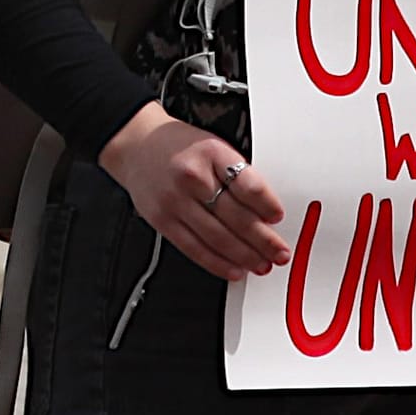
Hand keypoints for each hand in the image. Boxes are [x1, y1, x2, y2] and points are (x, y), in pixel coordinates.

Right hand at [98, 103, 288, 282]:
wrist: (136, 145)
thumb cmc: (178, 146)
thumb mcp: (213, 146)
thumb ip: (237, 174)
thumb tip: (264, 210)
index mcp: (211, 153)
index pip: (247, 184)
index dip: (267, 205)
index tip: (278, 217)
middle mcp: (192, 177)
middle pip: (236, 216)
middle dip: (263, 240)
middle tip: (279, 252)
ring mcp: (175, 201)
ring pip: (217, 237)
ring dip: (245, 256)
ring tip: (262, 264)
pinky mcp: (163, 221)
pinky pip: (194, 248)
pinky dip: (217, 263)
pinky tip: (234, 269)